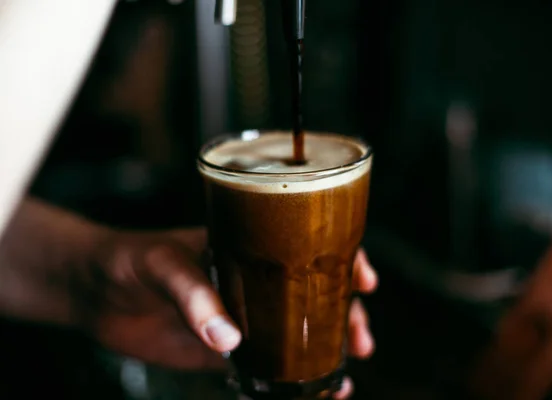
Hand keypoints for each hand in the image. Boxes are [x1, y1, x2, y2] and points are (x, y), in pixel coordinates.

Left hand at [83, 228, 377, 397]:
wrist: (96, 292)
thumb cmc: (129, 259)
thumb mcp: (162, 264)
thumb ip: (195, 296)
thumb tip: (230, 340)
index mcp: (248, 248)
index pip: (307, 247)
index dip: (342, 259)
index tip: (363, 280)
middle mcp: (253, 282)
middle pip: (313, 297)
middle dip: (343, 316)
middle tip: (360, 340)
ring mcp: (241, 317)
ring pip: (295, 336)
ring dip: (322, 355)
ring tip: (342, 379)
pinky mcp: (220, 351)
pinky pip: (260, 368)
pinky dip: (281, 385)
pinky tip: (302, 398)